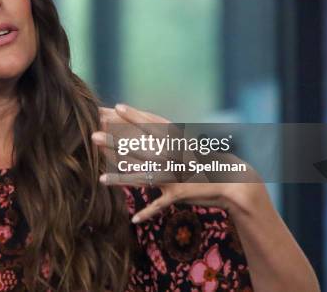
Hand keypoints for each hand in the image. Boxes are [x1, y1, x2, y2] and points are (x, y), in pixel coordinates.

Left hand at [93, 104, 263, 222]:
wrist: (234, 179)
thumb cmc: (206, 160)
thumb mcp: (187, 144)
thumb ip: (167, 138)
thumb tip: (148, 130)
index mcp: (175, 140)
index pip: (149, 124)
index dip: (131, 116)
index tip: (111, 107)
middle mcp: (172, 155)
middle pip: (137, 148)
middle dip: (114, 142)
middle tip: (92, 136)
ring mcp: (175, 175)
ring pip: (142, 177)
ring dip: (121, 179)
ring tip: (100, 179)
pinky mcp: (180, 193)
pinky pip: (161, 204)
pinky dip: (148, 212)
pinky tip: (134, 219)